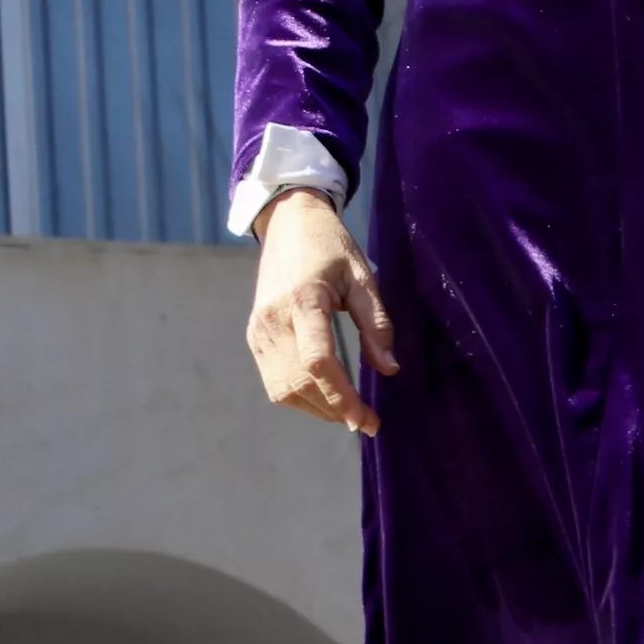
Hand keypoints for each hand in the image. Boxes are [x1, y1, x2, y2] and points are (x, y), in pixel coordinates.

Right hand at [245, 189, 397, 434]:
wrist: (287, 222)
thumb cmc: (330, 245)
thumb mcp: (361, 276)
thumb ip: (376, 323)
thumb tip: (389, 369)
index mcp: (303, 299)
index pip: (318, 361)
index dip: (342, 397)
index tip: (366, 420)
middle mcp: (273, 318)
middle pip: (301, 382)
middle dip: (335, 410)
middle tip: (367, 422)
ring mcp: (258, 329)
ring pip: (283, 389)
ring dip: (317, 408)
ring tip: (347, 410)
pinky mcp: (254, 334)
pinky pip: (273, 380)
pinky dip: (298, 396)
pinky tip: (322, 394)